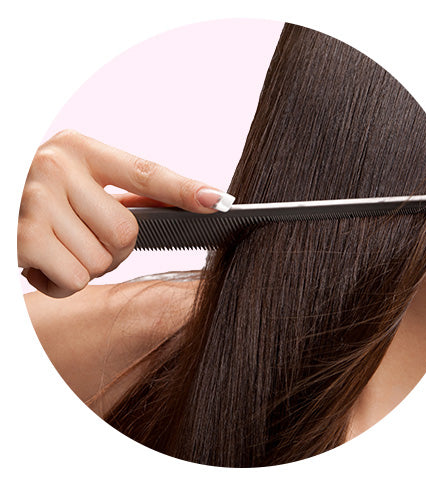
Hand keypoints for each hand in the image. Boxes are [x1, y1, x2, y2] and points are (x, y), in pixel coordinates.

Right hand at [18, 130, 233, 297]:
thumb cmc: (38, 198)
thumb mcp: (75, 182)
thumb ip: (120, 194)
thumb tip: (186, 203)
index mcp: (80, 150)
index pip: (146, 172)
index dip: (185, 190)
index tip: (219, 201)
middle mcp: (58, 167)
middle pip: (127, 233)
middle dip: (113, 248)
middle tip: (81, 237)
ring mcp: (38, 200)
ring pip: (103, 260)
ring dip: (85, 264)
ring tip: (56, 246)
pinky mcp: (23, 237)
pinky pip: (75, 279)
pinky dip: (62, 282)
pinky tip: (41, 261)